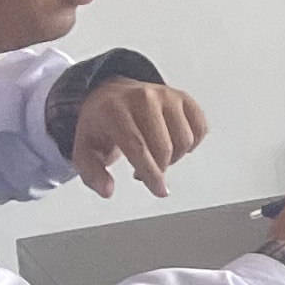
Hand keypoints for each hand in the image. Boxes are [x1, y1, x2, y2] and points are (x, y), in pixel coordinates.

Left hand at [73, 78, 209, 197]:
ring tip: (156, 157)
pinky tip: (174, 144)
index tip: (160, 190)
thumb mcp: (85, 149)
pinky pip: (199, 129)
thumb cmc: (101, 124)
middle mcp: (143, 97)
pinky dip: (191, 144)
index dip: (151, 173)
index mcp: (115, 110)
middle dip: (158, 169)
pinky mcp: (183, 97)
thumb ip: (92, 174)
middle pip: (164, 147)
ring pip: (184, 140)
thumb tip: (107, 190)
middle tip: (144, 173)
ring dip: (174, 158)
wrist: (112, 94)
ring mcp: (166, 95)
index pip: (138, 147)